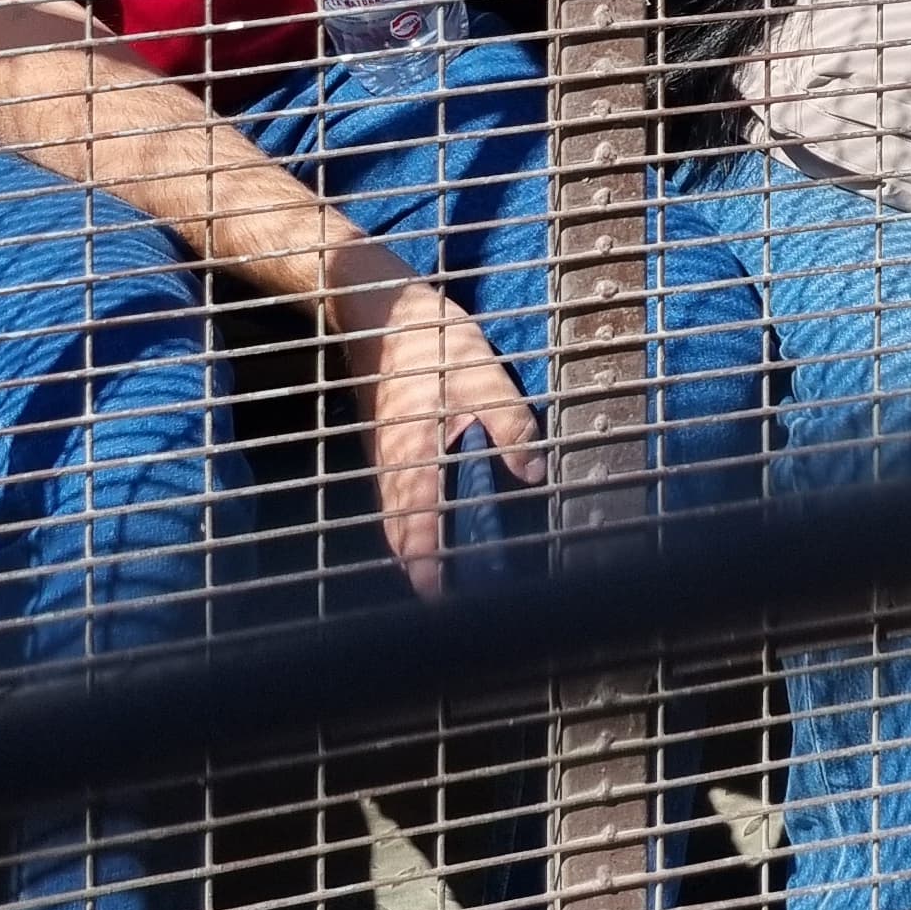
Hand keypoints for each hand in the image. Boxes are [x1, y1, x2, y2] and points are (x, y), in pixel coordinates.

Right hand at [328, 237, 544, 595]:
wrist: (376, 305)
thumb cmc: (427, 338)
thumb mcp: (480, 371)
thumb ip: (509, 424)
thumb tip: (535, 474)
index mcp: (412, 457)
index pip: (415, 533)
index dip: (428, 573)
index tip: (444, 604)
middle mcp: (391, 466)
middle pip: (401, 537)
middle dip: (425, 570)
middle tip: (456, 599)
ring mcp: (383, 456)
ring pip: (397, 518)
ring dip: (419, 547)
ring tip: (455, 569)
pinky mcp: (385, 444)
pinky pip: (396, 497)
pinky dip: (414, 520)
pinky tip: (439, 517)